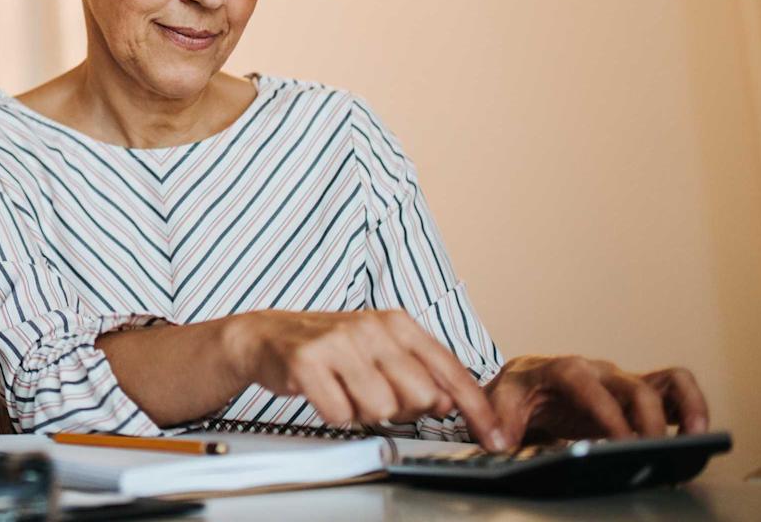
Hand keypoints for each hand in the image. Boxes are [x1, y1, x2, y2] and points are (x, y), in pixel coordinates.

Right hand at [222, 309, 505, 448]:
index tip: (494, 437)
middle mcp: (371, 327)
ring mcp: (338, 342)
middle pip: (419, 397)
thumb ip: (420, 373)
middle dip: (401, 410)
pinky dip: (333, 413)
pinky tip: (324, 393)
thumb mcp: (381, 350)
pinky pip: (339, 413)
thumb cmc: (330, 348)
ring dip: (363, 412)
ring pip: (380, 409)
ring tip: (345, 391)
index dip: (476, 409)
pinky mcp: (306, 360)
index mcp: (397, 323)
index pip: (450, 371)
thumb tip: (450, 402)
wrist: (267, 335)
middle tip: (375, 395)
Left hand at [486, 356, 708, 444]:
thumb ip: (501, 418)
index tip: (619, 441)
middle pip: (633, 387)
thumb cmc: (519, 392)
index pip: (586, 384)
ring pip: (664, 382)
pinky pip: (674, 390)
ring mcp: (622, 382)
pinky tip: (697, 434)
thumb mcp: (501, 401)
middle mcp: (599, 371)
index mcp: (562, 369)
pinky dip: (691, 406)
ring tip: (696, 437)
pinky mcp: (638, 395)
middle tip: (651, 453)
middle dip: (645, 420)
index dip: (606, 411)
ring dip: (685, 406)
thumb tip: (501, 442)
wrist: (527, 383)